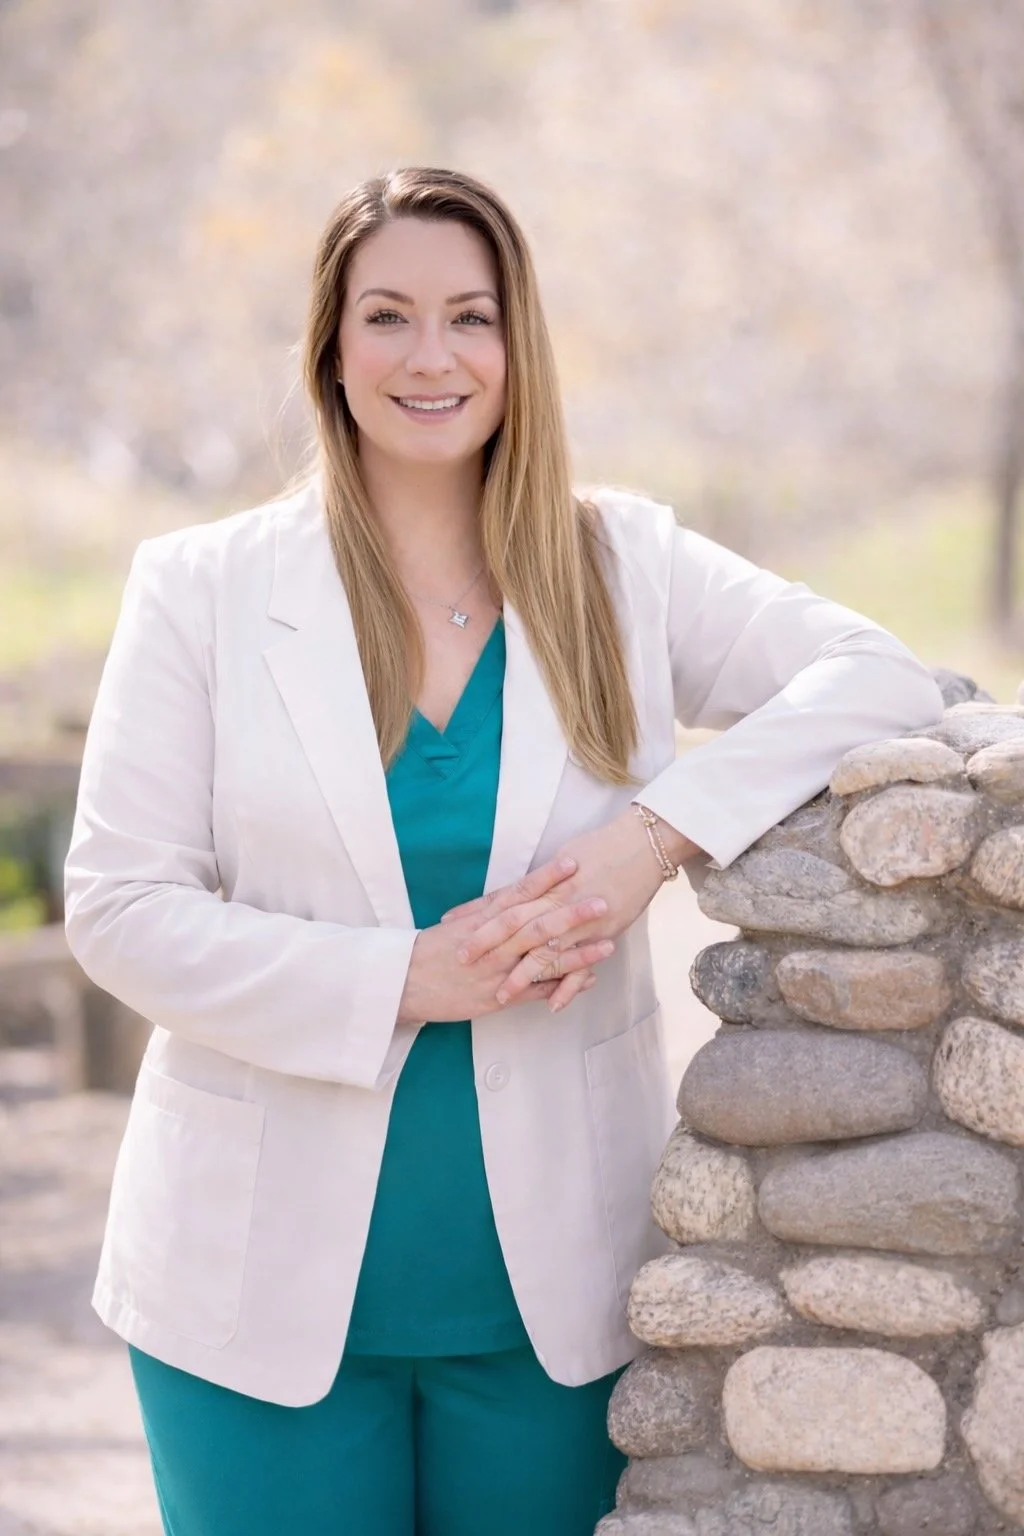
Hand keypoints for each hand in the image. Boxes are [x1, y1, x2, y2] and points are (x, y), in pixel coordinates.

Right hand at [396, 860, 615, 1024]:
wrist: (402, 984)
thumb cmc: (429, 952)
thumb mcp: (458, 925)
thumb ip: (488, 912)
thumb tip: (516, 897)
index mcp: (482, 920)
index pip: (518, 893)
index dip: (546, 878)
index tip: (571, 861)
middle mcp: (493, 944)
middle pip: (536, 923)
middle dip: (571, 912)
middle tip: (602, 899)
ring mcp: (498, 971)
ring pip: (542, 958)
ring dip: (577, 951)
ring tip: (608, 943)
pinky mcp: (498, 997)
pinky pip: (536, 991)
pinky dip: (563, 985)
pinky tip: (589, 979)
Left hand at [442, 807, 700, 1009]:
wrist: (645, 843)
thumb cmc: (605, 845)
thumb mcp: (565, 857)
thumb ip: (540, 881)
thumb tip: (516, 893)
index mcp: (546, 881)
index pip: (503, 899)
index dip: (476, 912)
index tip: (450, 922)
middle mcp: (558, 900)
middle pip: (515, 925)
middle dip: (487, 944)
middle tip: (461, 960)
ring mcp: (581, 919)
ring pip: (545, 951)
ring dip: (522, 975)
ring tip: (500, 996)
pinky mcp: (604, 931)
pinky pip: (582, 964)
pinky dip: (567, 986)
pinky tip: (551, 1006)